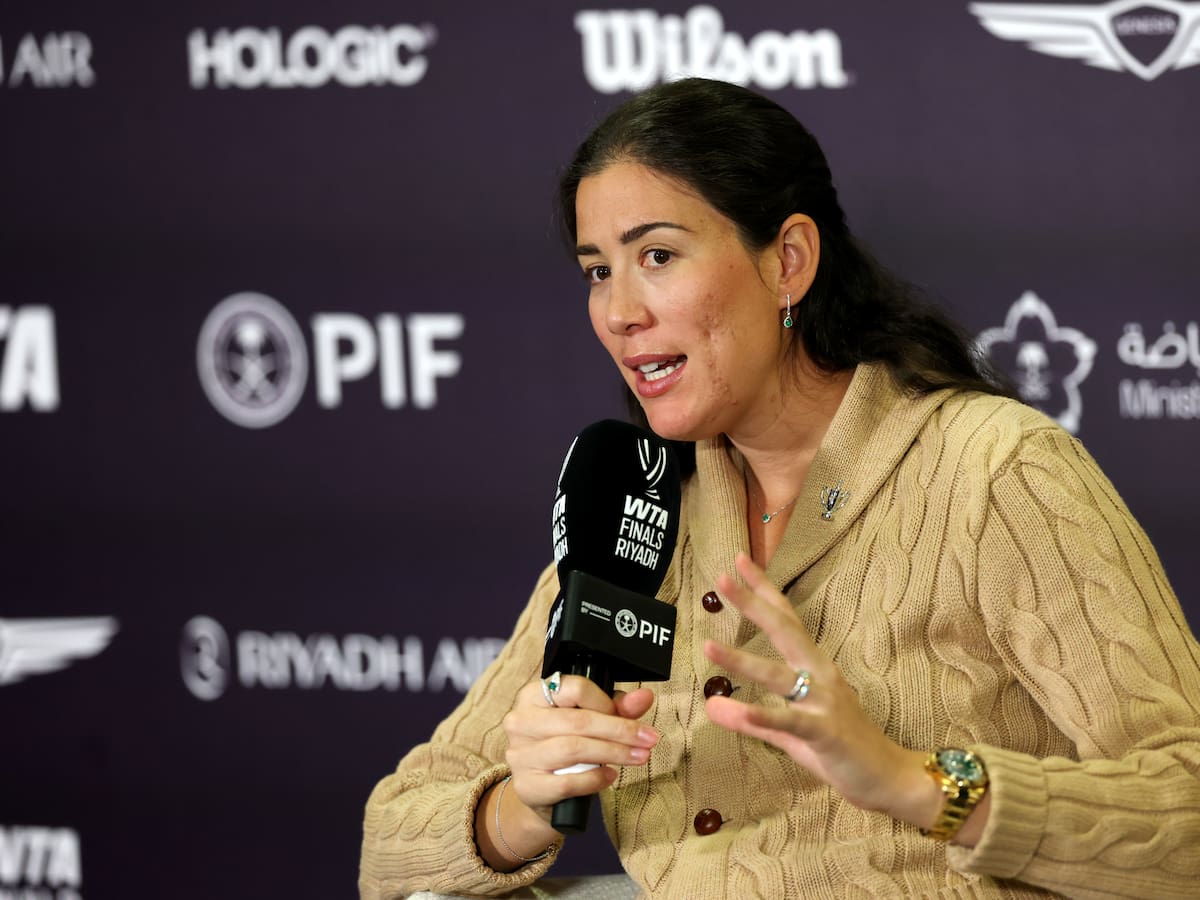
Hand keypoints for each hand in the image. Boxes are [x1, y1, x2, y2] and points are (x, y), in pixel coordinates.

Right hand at [502, 675, 658, 824]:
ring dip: (613, 753)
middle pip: (577, 721)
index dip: (606, 702)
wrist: (538, 790)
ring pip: (573, 749)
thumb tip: (644, 697)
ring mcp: (520, 754)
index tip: (627, 715)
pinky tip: (609, 776)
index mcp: (533, 695)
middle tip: (648, 739)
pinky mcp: (527, 786)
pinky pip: (566, 782)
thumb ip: (616, 708)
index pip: (574, 688)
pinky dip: (594, 779)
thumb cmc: (563, 745)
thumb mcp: (588, 720)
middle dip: (620, 730)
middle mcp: (521, 721)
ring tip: (638, 757)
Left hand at [703, 553, 926, 817]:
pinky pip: (790, 722)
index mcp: (814, 667)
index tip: (739, 561)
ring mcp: (824, 702)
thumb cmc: (840, 750)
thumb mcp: (788, 733)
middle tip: (722, 579)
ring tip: (709, 646)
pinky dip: (762, 716)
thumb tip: (710, 706)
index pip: (786, 620)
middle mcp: (820, 675)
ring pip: (779, 675)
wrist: (889, 779)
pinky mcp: (825, 733)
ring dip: (743, 660)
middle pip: (783, 632)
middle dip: (752, 605)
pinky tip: (735, 710)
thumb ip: (750, 719)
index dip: (763, 590)